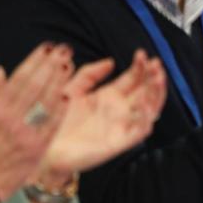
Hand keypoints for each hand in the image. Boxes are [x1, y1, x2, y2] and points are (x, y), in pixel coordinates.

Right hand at [0, 43, 73, 202]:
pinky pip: (52, 123)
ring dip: (58, 81)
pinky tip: (68, 93)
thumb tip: (1, 69)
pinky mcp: (38, 146)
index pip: (19, 78)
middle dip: (50, 65)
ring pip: (45, 101)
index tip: (46, 48)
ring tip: (68, 64)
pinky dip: (60, 107)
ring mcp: (25, 132)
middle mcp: (10, 118)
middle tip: (63, 50)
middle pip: (34, 85)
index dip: (34, 60)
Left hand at [37, 50, 166, 180]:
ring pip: (150, 109)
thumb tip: (111, 61)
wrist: (44, 147)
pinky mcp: (120, 142)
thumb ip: (90, 74)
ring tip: (158, 79)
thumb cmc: (56, 120)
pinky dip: (147, 118)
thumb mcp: (72, 89)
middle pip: (146, 91)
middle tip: (156, 64)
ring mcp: (122, 125)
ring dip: (157, 93)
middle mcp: (120, 110)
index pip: (134, 79)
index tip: (141, 54)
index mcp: (109, 96)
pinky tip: (145, 104)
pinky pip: (140, 130)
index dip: (140, 67)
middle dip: (154, 77)